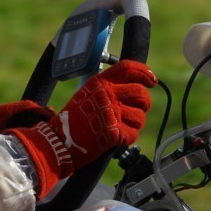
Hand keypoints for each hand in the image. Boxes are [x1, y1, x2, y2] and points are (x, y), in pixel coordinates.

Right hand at [9, 60, 156, 197]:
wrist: (57, 141)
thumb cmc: (71, 120)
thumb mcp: (86, 94)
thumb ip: (106, 88)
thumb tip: (131, 86)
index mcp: (99, 82)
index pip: (128, 68)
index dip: (144, 72)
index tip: (152, 80)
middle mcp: (106, 94)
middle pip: (141, 93)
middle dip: (144, 103)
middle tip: (138, 109)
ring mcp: (111, 113)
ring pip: (140, 116)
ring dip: (135, 123)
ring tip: (123, 126)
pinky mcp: (113, 132)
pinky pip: (133, 133)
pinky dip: (128, 137)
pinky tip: (117, 137)